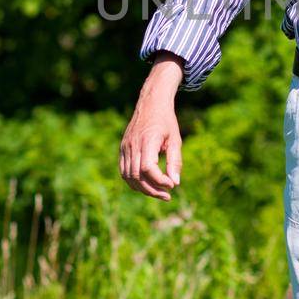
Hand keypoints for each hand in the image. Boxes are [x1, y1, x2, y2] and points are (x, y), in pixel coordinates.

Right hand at [120, 59, 183, 198]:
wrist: (151, 103)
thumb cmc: (166, 121)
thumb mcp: (175, 139)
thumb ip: (174, 161)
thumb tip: (175, 183)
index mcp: (147, 140)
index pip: (148, 168)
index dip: (159, 181)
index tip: (172, 185)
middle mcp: (133, 145)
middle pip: (137, 176)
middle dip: (152, 190)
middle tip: (167, 196)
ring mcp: (125, 147)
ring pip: (128, 177)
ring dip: (143, 189)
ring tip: (158, 193)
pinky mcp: (122, 149)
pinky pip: (124, 171)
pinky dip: (134, 182)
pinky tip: (147, 185)